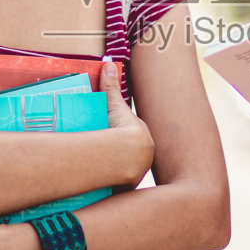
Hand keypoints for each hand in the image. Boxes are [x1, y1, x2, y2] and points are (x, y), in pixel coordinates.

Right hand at [101, 60, 153, 185]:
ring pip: (129, 170)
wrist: (126, 155)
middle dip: (124, 155)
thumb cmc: (122, 127)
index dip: (124, 136)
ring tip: (103, 172)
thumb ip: (110, 86)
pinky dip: (114, 185)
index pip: (134, 136)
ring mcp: (139, 172)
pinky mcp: (129, 186)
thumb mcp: (114, 105)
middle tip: (109, 155)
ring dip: (120, 172)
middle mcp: (145, 156)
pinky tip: (104, 186)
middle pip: (133, 154)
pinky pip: (120, 185)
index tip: (114, 137)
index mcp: (144, 138)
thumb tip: (109, 62)